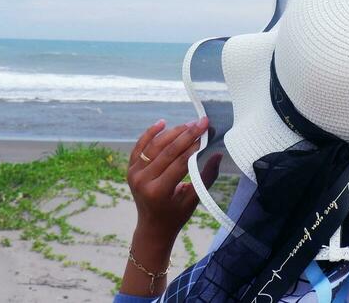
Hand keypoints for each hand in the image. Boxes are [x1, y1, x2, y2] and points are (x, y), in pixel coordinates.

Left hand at [128, 116, 219, 242]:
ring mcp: (133, 174)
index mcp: (158, 192)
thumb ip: (207, 177)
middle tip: (202, 122)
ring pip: (154, 145)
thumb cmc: (176, 215)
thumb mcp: (194, 200)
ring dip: (173, 132)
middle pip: (167, 151)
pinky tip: (162, 122)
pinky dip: (150, 133)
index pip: (180, 162)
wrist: (152, 226)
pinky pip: (140, 147)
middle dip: (187, 134)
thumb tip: (218, 154)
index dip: (195, 146)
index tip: (208, 132)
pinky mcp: (130, 169)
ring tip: (189, 123)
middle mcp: (142, 181)